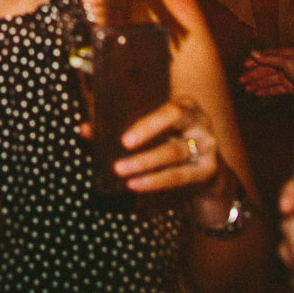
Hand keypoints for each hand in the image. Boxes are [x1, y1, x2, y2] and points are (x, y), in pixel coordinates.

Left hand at [109, 99, 223, 194]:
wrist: (205, 161)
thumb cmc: (170, 136)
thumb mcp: (153, 126)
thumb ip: (121, 124)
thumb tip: (86, 129)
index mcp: (185, 107)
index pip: (169, 113)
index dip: (147, 127)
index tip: (124, 141)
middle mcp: (200, 126)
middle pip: (173, 142)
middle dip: (144, 156)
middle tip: (117, 165)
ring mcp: (207, 149)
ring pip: (175, 160)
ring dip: (146, 170)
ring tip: (122, 175)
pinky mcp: (208, 170)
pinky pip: (181, 178)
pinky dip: (156, 182)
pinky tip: (137, 185)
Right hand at [241, 49, 293, 104]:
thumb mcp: (286, 63)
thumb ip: (268, 59)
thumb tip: (252, 52)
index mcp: (285, 55)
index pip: (266, 57)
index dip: (255, 62)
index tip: (244, 66)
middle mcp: (286, 65)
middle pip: (266, 70)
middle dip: (253, 75)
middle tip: (241, 81)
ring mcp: (288, 77)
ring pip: (269, 80)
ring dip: (257, 84)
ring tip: (246, 89)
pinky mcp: (291, 88)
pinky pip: (275, 89)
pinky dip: (266, 91)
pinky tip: (257, 93)